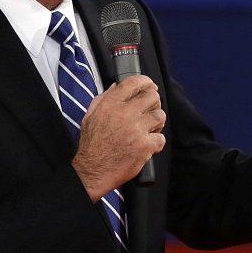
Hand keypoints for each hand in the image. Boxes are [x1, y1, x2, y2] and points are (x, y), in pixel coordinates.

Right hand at [72, 75, 166, 199]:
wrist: (93, 171)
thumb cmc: (92, 145)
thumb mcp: (90, 116)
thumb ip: (104, 99)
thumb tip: (117, 86)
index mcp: (110, 104)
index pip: (134, 82)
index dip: (146, 82)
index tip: (150, 85)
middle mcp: (124, 114)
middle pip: (152, 97)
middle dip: (154, 103)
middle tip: (149, 111)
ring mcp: (136, 130)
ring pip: (160, 116)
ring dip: (157, 122)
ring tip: (148, 128)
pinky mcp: (145, 145)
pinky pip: (161, 138)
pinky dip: (156, 142)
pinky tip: (147, 144)